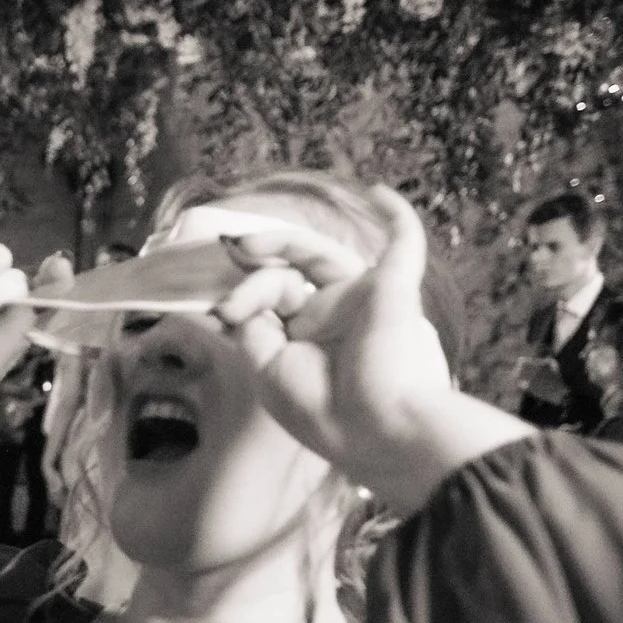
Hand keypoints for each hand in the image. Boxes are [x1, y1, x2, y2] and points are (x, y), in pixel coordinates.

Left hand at [212, 184, 530, 511]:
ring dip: (281, 243)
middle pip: (289, 275)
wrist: (378, 430)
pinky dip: (395, 217)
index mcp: (309, 340)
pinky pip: (404, 244)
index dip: (240, 298)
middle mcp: (337, 318)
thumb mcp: (269, 371)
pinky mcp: (395, 289)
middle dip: (254, 274)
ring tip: (244, 242)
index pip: (270, 302)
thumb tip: (238, 301)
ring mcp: (365, 301)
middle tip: (229, 267)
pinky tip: (377, 192)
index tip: (218, 312)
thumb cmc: (325, 412)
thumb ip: (253, 331)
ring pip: (319, 255)